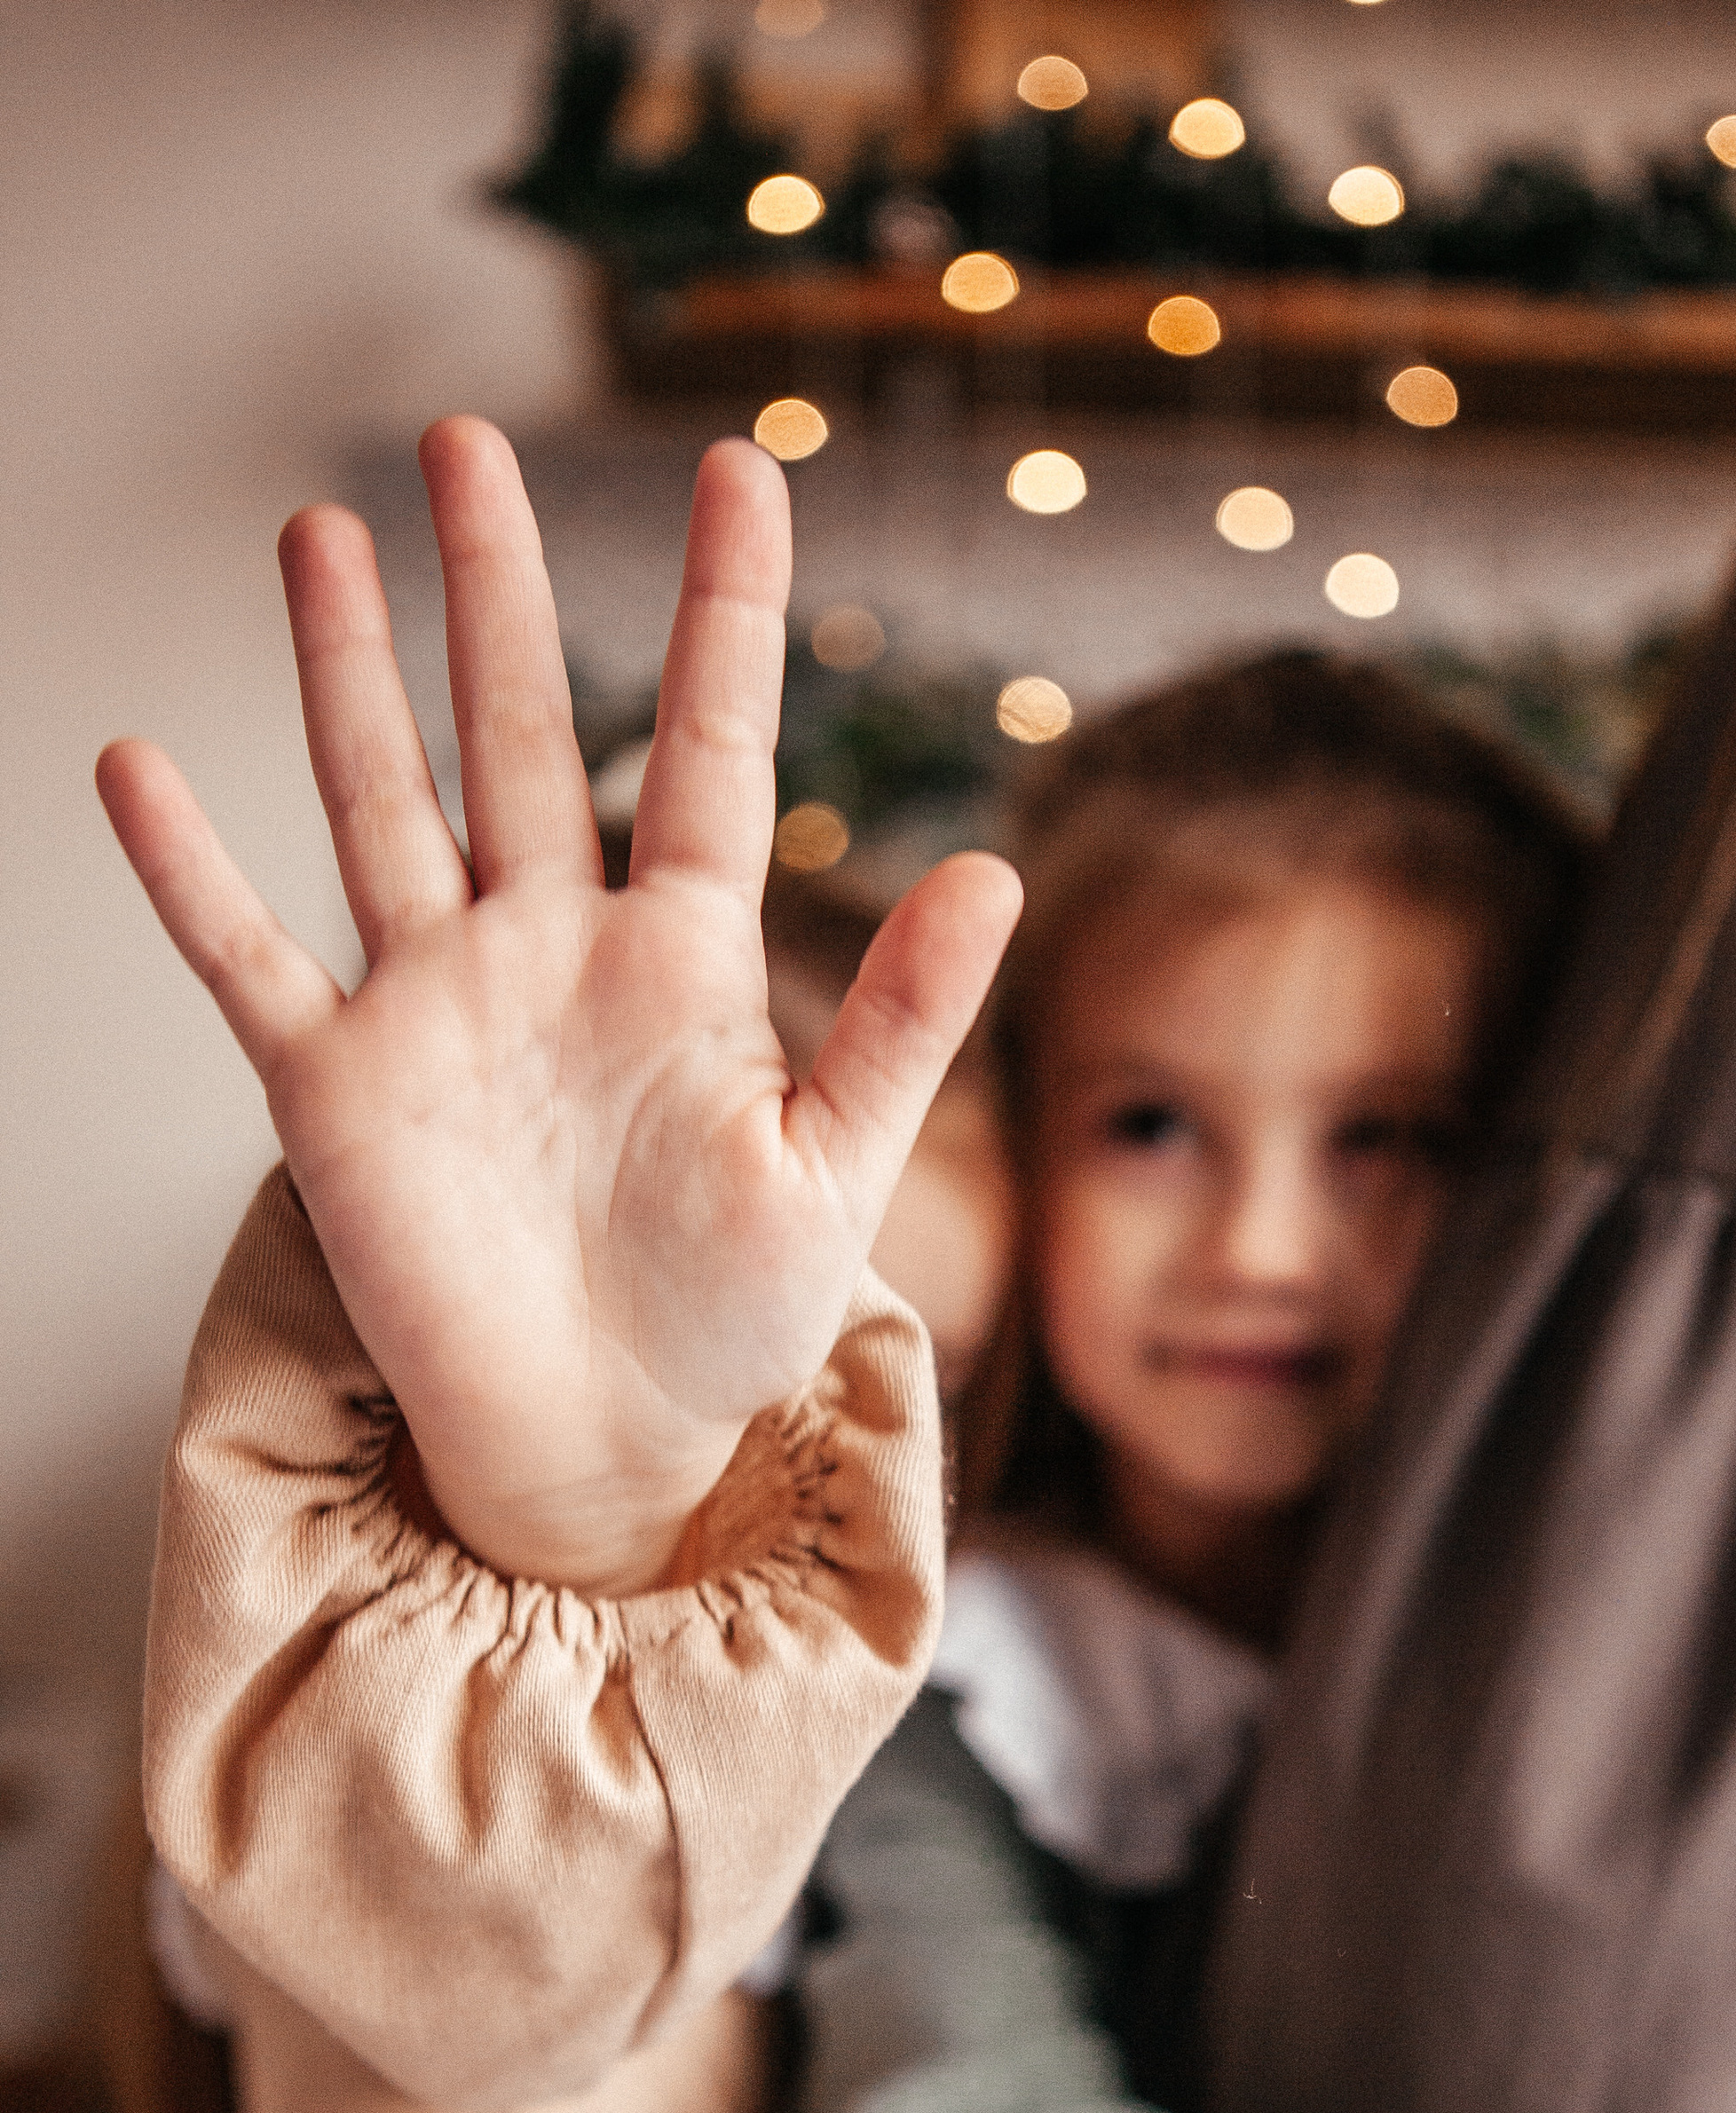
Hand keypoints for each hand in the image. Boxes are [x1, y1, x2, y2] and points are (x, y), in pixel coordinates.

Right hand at [96, 418, 1020, 1590]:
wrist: (613, 1449)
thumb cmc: (736, 1323)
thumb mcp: (837, 1170)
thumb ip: (902, 1022)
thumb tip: (998, 870)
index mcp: (685, 963)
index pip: (709, 752)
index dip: (728, 614)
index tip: (743, 470)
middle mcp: (552, 952)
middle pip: (520, 733)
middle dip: (496, 590)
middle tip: (467, 442)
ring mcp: (437, 1009)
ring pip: (382, 803)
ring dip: (346, 672)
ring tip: (323, 532)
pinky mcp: (339, 1091)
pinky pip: (246, 962)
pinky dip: (189, 876)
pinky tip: (138, 767)